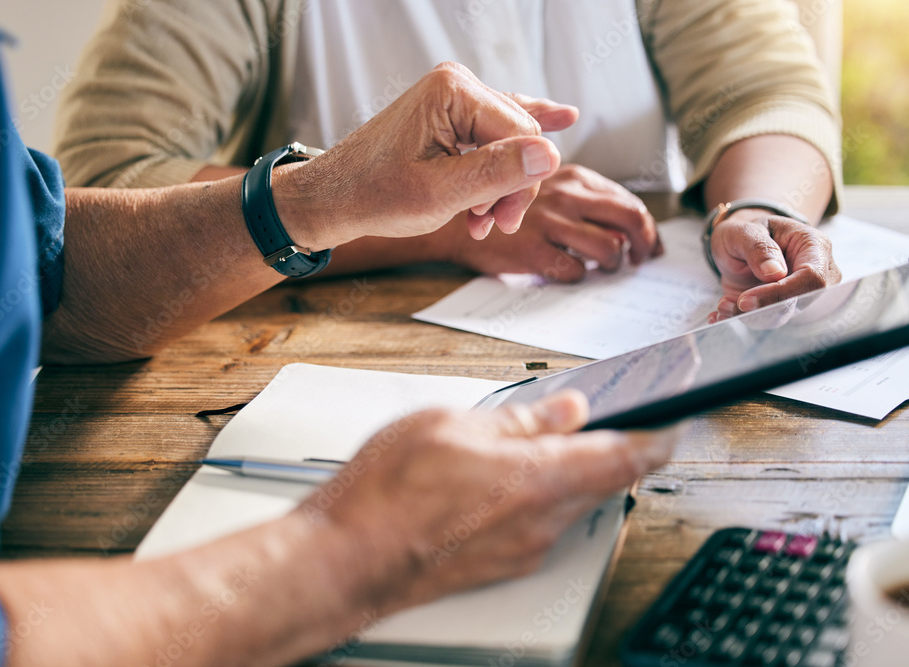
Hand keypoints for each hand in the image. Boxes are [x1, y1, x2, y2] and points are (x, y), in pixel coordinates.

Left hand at [273, 62, 578, 249]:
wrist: (334, 199)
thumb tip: (549, 156)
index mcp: (453, 91)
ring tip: (480, 218)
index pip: (522, 134)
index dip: (523, 184)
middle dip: (511, 186)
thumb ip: (496, 173)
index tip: (504, 221)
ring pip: (507, 141)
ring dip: (500, 184)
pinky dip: (510, 151)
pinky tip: (560, 117)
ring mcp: (452, 98)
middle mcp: (456, 84)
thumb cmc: (375, 195)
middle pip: (518, 136)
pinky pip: (494, 128)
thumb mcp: (440, 194)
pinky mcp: (449, 114)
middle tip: (493, 224)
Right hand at [302, 391, 677, 613]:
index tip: (673, 423)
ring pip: (574, 503)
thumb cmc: (387, 494)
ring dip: (575, 472)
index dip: (657, 438)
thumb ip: (518, 420)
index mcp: (537, 478)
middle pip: (605, 482)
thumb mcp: (450, 425)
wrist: (348, 559)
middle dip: (613, 450)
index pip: (625, 458)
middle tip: (606, 422)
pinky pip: (544, 523)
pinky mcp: (503, 563)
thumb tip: (565, 410)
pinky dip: (545, 494)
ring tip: (550, 442)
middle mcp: (541, 521)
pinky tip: (512, 477)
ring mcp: (524, 548)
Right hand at [443, 164, 662, 280]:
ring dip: (613, 265)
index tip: (648, 244)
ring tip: (603, 269)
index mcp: (573, 178)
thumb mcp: (543, 184)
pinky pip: (575, 270)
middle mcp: (565, 196)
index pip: (628, 201)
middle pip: (631, 219)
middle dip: (644, 244)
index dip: (646, 227)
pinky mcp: (532, 250)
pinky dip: (580, 277)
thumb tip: (625, 222)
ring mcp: (549, 223)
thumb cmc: (505, 206)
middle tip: (639, 260)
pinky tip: (569, 272)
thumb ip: (581, 195)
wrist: (455, 222)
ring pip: (609, 248)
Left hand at [708, 210, 841, 322]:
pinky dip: (741, 318)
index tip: (745, 300)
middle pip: (799, 302)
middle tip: (726, 304)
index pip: (811, 278)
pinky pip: (766, 319)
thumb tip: (775, 273)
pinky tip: (722, 312)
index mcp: (814, 246)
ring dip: (747, 315)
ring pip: (780, 316)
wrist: (739, 241)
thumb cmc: (746, 231)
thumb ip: (759, 248)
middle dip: (760, 308)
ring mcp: (801, 292)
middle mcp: (816, 272)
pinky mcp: (783, 306)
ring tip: (722, 304)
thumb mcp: (744, 231)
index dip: (780, 293)